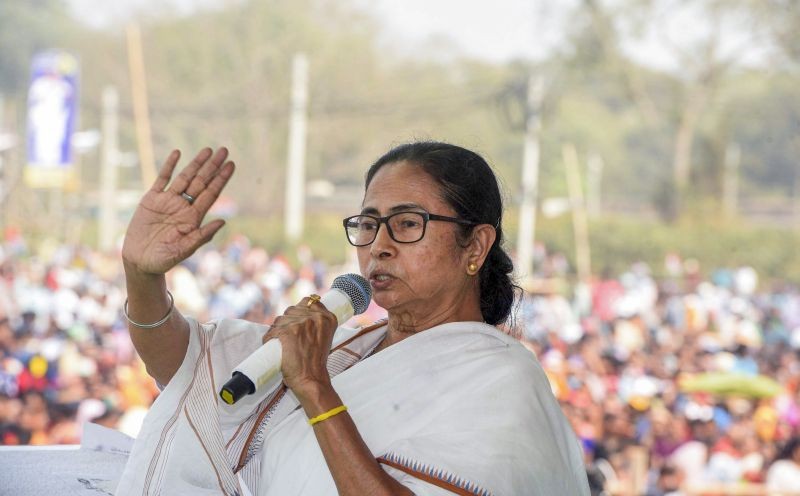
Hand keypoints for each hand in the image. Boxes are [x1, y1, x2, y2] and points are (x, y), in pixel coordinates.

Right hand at [122, 147, 234, 274]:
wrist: (140, 262)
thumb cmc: (164, 260)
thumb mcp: (183, 250)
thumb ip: (201, 236)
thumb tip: (222, 221)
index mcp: (193, 218)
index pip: (211, 194)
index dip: (221, 179)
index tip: (231, 165)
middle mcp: (183, 207)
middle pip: (201, 182)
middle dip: (213, 166)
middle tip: (224, 150)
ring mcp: (168, 202)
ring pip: (185, 178)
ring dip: (196, 164)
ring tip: (208, 150)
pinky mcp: (151, 200)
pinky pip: (162, 179)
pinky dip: (169, 166)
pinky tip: (178, 153)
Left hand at [265, 296, 338, 394]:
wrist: (312, 379)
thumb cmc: (316, 362)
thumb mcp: (323, 337)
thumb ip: (316, 323)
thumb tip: (298, 316)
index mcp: (327, 318)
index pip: (309, 301)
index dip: (300, 311)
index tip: (297, 321)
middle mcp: (315, 317)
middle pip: (292, 309)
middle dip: (287, 321)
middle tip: (289, 337)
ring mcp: (301, 324)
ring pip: (280, 319)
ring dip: (277, 330)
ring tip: (282, 344)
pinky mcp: (287, 332)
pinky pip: (272, 332)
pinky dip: (269, 339)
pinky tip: (272, 345)